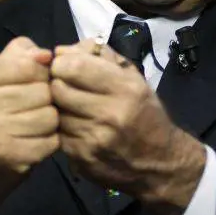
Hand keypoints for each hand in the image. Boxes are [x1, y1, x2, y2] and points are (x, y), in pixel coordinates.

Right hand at [0, 36, 59, 214]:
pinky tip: (34, 144)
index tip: (34, 85)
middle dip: (47, 100)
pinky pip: (51, 141)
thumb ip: (21, 55)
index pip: (30, 64)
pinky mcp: (7, 156)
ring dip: (50, 123)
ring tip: (35, 127)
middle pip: (44, 91)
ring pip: (50, 116)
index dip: (42, 75)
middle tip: (34, 110)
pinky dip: (49, 143)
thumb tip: (46, 54)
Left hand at [50, 39, 205, 214]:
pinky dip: (63, 128)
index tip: (66, 65)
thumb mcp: (134, 79)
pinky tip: (76, 126)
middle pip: (58, 88)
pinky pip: (58, 134)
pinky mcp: (81, 158)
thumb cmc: (146, 114)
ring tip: (72, 106)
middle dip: (57, 82)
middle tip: (64, 85)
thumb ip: (102, 58)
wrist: (159, 163)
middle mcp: (109, 114)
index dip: (63, 62)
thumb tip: (63, 50)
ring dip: (59, 107)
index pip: (74, 66)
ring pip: (55, 112)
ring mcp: (94, 139)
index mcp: (125, 89)